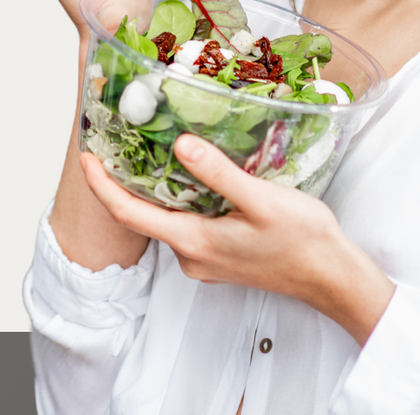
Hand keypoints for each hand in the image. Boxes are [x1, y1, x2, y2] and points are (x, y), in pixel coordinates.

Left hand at [78, 135, 394, 344]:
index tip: (86, 156)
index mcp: (193, 242)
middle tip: (113, 141)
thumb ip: (218, 174)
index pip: (127, 214)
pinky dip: (178, 199)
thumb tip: (180, 146)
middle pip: (141, 216)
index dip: (100, 185)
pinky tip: (189, 174)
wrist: (332, 278)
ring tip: (147, 148)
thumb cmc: (303, 241)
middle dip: (122, 181)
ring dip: (152, 188)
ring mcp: (204, 259)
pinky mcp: (219, 256)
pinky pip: (185, 224)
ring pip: (165, 219)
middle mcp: (190, 256)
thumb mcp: (261, 200)